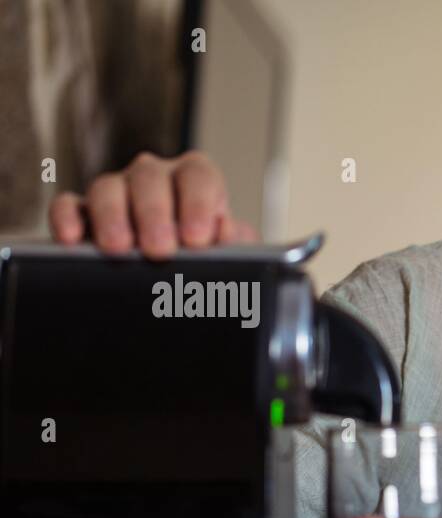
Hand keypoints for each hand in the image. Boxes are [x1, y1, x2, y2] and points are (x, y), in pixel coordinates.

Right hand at [48, 149, 258, 258]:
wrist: (185, 277)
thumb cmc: (209, 255)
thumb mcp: (230, 251)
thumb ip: (234, 241)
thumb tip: (225, 231)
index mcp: (195, 180)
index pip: (198, 176)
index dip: (198, 203)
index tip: (198, 238)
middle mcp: (155, 178)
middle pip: (149, 179)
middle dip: (154, 214)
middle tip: (160, 249)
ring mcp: (118, 191)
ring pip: (107, 187)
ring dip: (112, 217)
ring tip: (119, 248)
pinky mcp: (85, 214)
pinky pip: (69, 205)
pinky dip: (66, 218)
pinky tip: (72, 239)